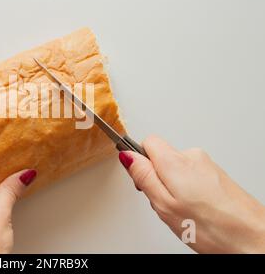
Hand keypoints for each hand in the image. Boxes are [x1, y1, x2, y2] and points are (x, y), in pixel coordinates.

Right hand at [119, 135, 264, 252]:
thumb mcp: (164, 204)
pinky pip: (191, 176)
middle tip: (164, 203)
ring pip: (176, 168)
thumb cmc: (213, 227)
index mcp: (175, 161)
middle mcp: (193, 157)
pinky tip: (196, 210)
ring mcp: (207, 165)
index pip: (147, 142)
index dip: (139, 161)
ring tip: (183, 210)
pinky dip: (188, 190)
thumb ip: (143, 177)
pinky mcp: (217, 175)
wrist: (254, 238)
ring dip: (173, 186)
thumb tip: (127, 156)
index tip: (141, 180)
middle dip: (157, 178)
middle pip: (161, 156)